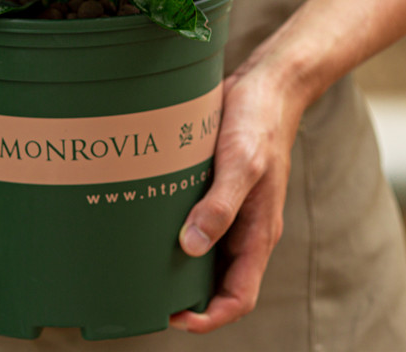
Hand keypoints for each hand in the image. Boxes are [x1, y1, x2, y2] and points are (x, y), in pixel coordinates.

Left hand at [170, 53, 305, 333]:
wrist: (265, 85)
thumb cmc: (258, 124)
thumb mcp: (241, 164)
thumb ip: (220, 206)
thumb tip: (192, 247)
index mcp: (258, 232)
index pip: (238, 296)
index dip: (209, 318)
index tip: (175, 319)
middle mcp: (244, 226)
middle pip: (218, 280)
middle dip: (187, 297)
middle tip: (145, 293)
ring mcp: (230, 207)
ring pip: (204, 252)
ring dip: (178, 264)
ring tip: (140, 263)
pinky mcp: (215, 187)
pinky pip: (196, 219)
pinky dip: (176, 228)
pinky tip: (148, 221)